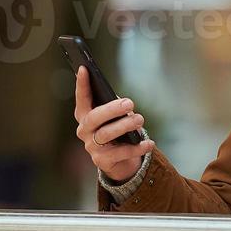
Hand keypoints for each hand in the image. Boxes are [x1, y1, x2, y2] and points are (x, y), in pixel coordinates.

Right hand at [73, 67, 153, 182]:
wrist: (120, 161)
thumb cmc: (118, 131)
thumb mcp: (115, 117)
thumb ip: (115, 108)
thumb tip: (124, 105)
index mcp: (85, 115)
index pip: (82, 98)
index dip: (81, 84)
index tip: (84, 68)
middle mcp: (84, 130)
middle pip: (94, 117)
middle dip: (112, 109)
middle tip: (130, 103)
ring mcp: (92, 147)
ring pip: (106, 134)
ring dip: (125, 125)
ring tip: (139, 120)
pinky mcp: (102, 161)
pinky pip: (121, 153)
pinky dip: (137, 147)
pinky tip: (149, 143)